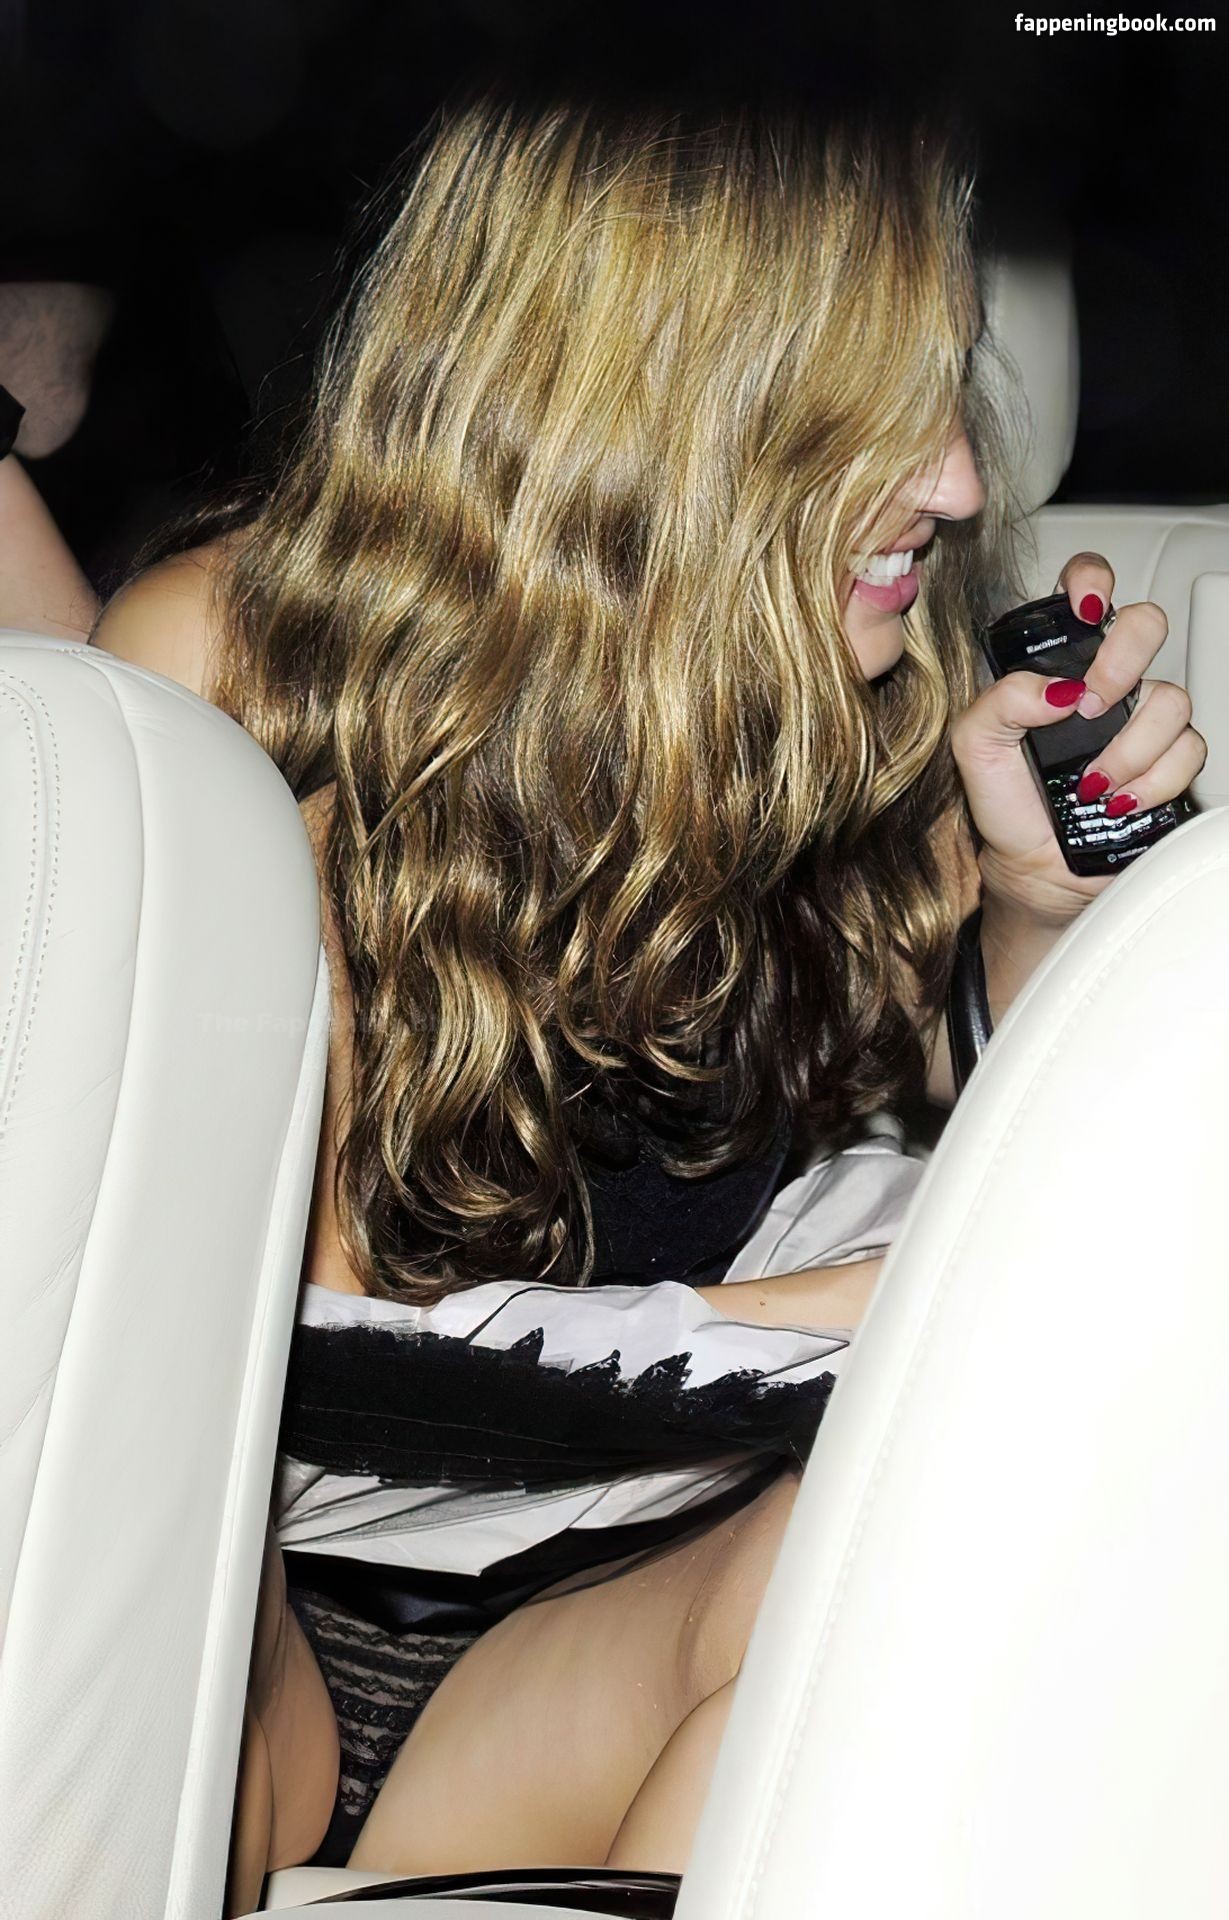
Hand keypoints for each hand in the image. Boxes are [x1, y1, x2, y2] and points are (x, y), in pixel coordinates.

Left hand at [950, 553, 1207, 925]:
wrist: (1033, 866)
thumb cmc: (1005, 801)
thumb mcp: (975, 746)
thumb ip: (1001, 701)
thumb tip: (1057, 689)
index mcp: (1058, 663)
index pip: (1086, 589)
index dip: (1093, 581)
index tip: (1085, 610)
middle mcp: (1106, 681)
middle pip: (1146, 625)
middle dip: (1123, 663)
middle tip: (1091, 708)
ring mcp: (1141, 717)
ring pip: (1170, 700)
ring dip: (1129, 748)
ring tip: (1093, 782)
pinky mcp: (1169, 758)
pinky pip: (1187, 752)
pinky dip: (1150, 782)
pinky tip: (1119, 800)